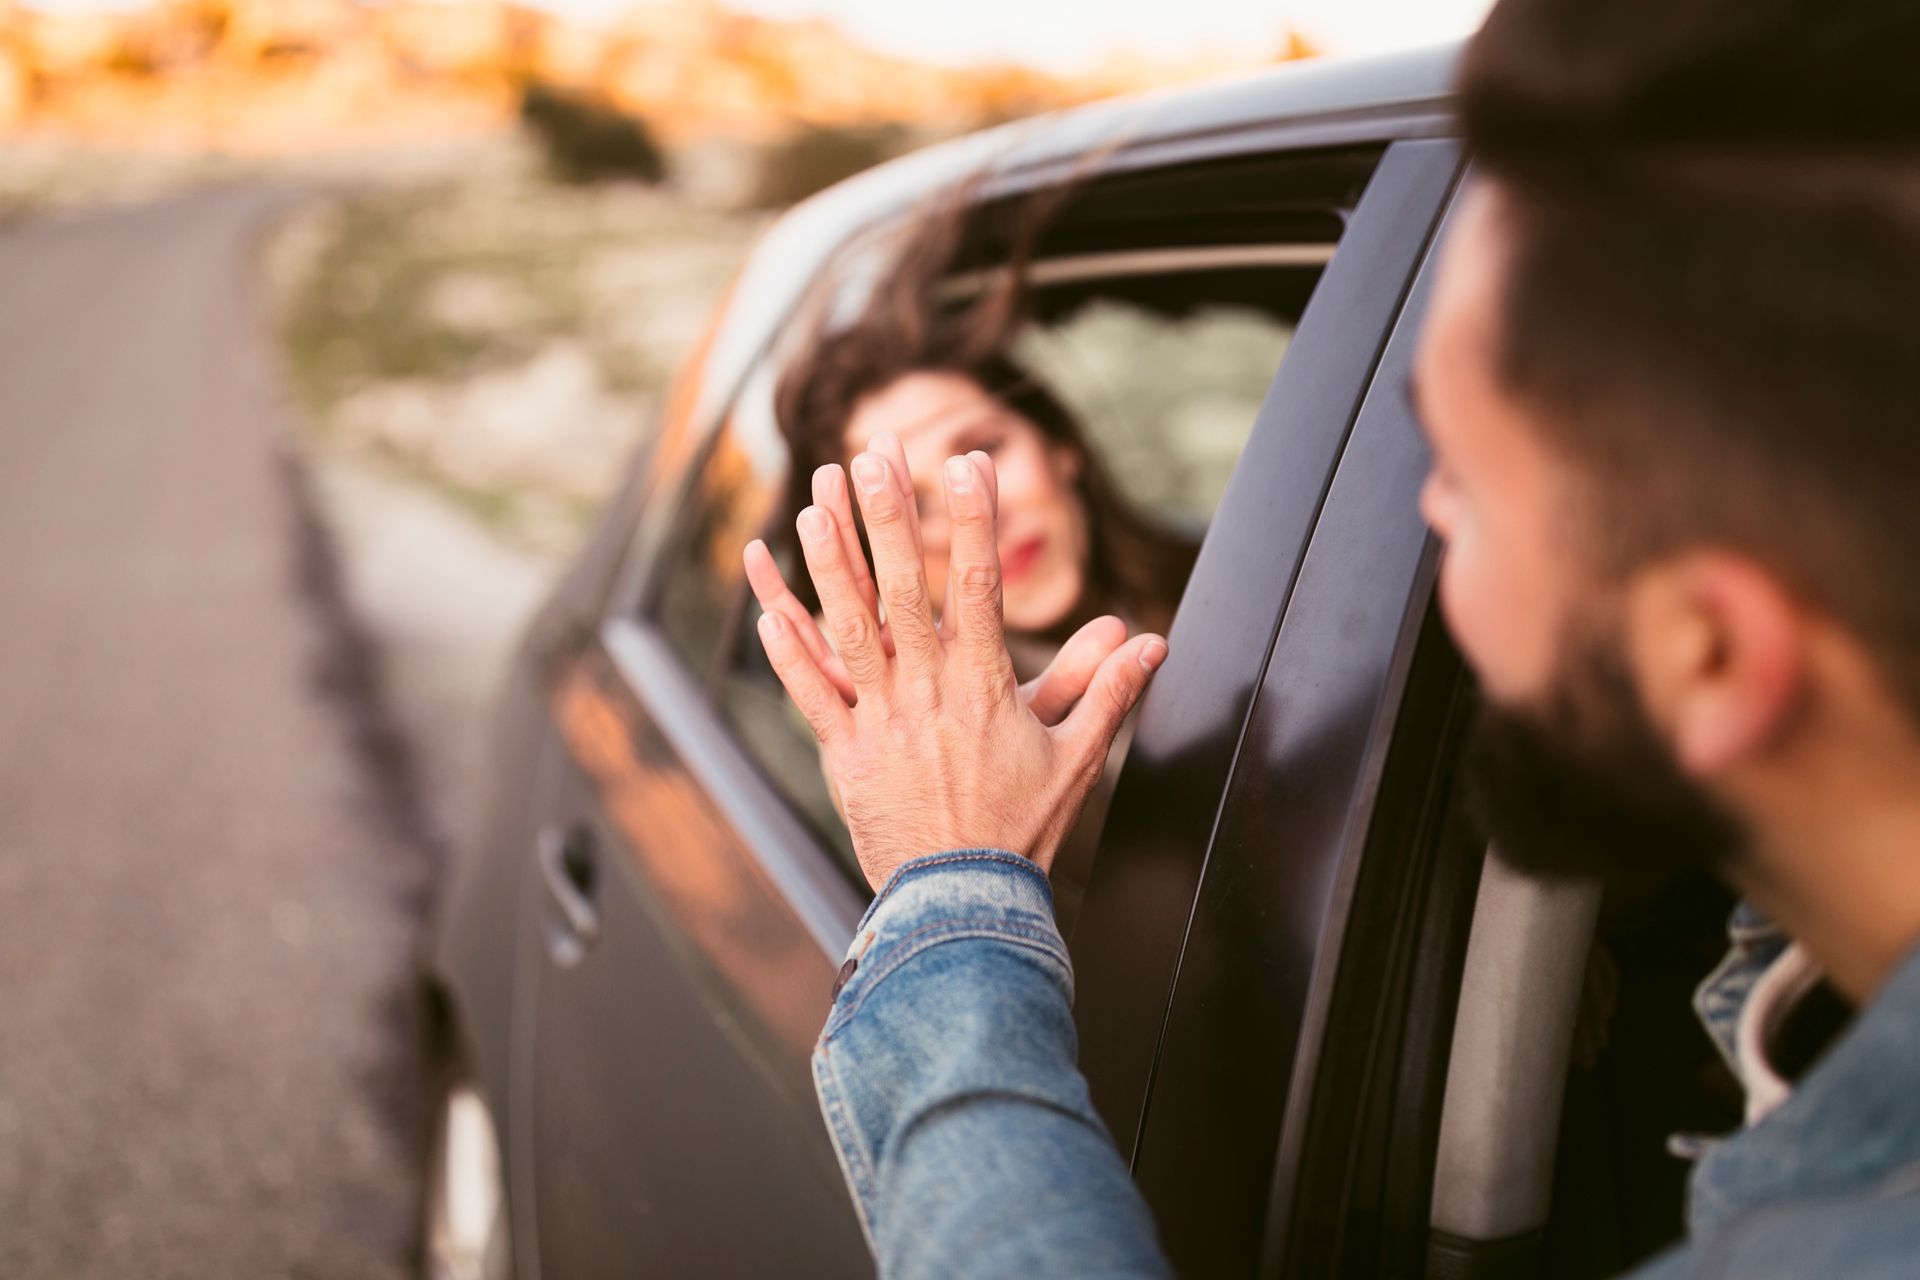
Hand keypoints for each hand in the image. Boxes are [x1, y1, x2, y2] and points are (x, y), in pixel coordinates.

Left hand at [742, 433, 1167, 889]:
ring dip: (829, 562)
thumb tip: (1148, 640)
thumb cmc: (1022, 829)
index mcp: (984, 688)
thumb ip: (1106, 690)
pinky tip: (769, 604)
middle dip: (887, 517)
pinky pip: (810, 691)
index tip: (966, 464)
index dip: (974, 521)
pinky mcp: (845, 752)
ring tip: (816, 503)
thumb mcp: (1077, 757)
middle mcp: (927, 694)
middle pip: (903, 590)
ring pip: (848, 628)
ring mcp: (880, 721)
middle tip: (873, 455)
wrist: (965, 902)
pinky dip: (788, 648)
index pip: (979, 587)